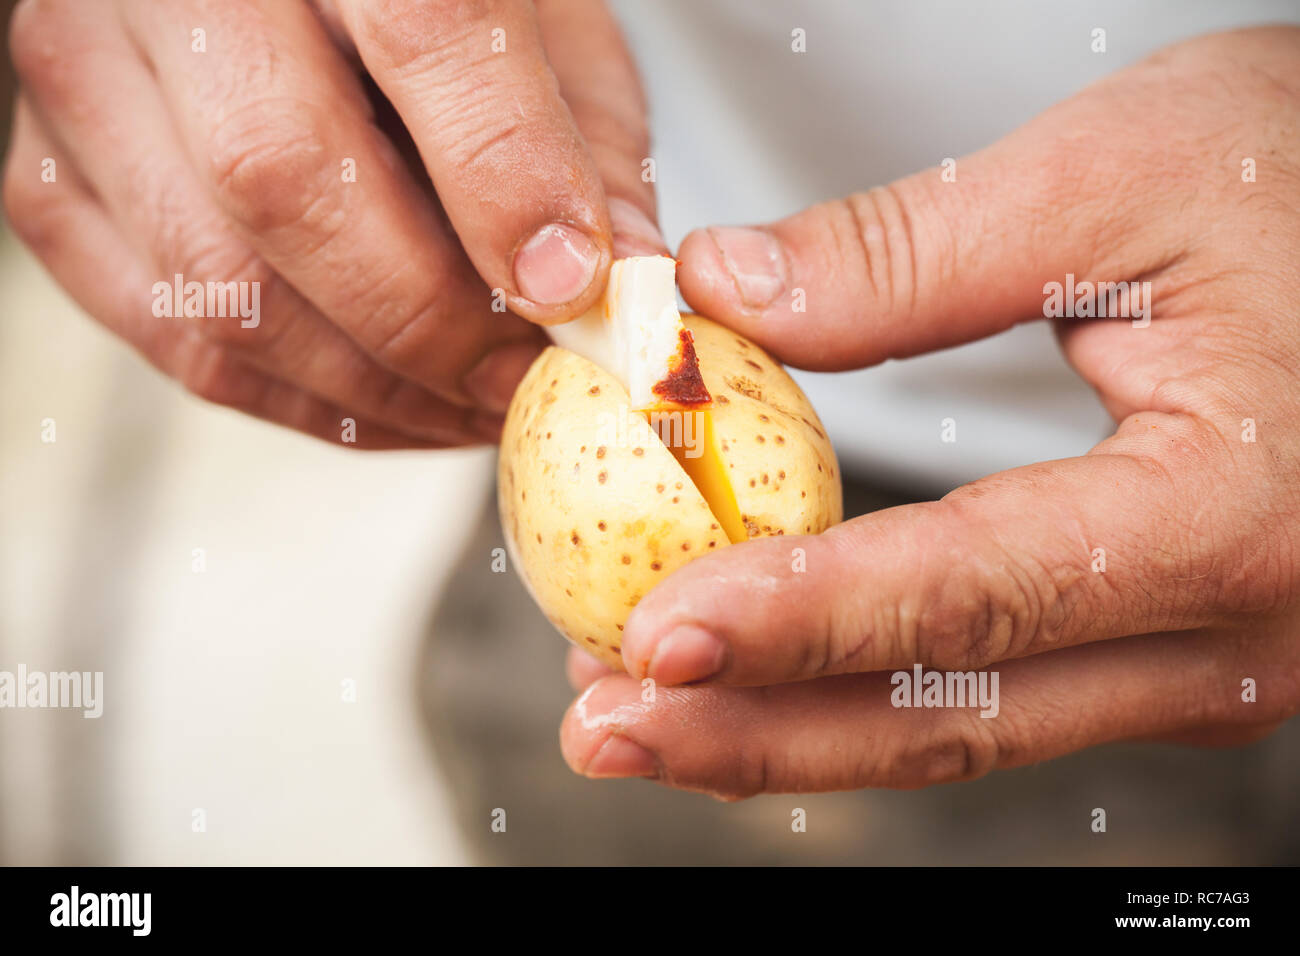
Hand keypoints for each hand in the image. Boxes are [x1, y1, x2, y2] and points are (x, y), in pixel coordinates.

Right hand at [4, 0, 663, 446]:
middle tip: (522, 385)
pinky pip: (173, 335)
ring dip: (370, 386)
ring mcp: (87, 71)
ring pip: (219, 285)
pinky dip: (297, 397)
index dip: (504, 180)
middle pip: (286, 179)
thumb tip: (618, 285)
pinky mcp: (55, 176)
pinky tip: (384, 400)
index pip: (421, 30)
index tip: (572, 292)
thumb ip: (580, 136)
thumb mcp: (534, 18)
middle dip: (431, 324)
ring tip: (468, 409)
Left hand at [560, 27, 1299, 796]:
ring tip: (644, 718)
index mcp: (1229, 510)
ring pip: (968, 729)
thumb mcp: (1113, 177)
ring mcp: (1206, 658)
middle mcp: (1232, 628)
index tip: (654, 636)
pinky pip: (999, 693)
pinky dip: (867, 696)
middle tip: (606, 729)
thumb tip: (722, 299)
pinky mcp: (1170, 644)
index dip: (800, 624)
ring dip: (795, 731)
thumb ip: (908, 255)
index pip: (972, 594)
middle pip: (953, 715)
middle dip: (761, 732)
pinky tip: (766, 678)